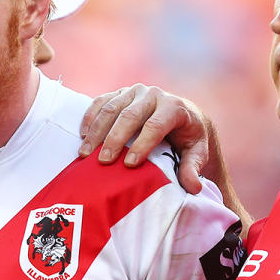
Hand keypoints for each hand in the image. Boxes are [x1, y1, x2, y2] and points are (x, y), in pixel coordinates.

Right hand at [79, 84, 215, 193]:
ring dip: (97, 131)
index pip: (156, 125)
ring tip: (85, 153)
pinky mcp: (121, 93)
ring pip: (112, 108)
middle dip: (115, 139)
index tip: (130, 164)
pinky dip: (90, 117)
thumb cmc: (188, 137)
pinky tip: (83, 135)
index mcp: (174, 107)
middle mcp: (154, 95)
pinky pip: (101, 101)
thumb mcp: (197, 152)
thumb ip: (193, 168)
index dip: (142, 144)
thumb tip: (194, 187)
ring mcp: (135, 91)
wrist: (182, 114)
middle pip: (130, 115)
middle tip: (103, 161)